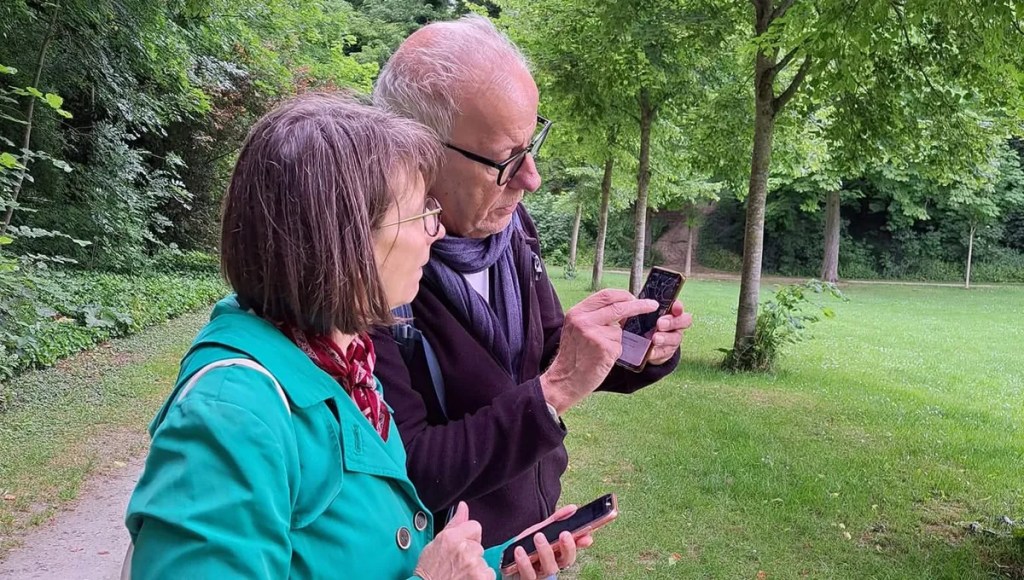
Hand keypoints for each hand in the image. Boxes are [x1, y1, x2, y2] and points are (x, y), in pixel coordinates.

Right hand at [415, 502, 493, 579]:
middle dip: (471, 555)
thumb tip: (463, 506)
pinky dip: (481, 578)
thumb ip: (454, 523)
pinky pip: (489, 573)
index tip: (461, 548)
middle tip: (457, 565)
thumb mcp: (436, 543)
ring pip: (483, 561)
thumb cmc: (429, 571)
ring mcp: (474, 565)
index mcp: (451, 537)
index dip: (469, 538)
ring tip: (460, 575)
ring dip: (476, 568)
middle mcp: (464, 550)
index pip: (475, 527)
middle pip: (479, 546)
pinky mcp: (481, 578)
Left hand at [503, 505, 593, 578]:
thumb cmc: (530, 545)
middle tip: (564, 534)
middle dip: (567, 547)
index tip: (586, 537)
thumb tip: (573, 508)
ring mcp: (541, 573)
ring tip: (539, 536)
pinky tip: (520, 550)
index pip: (575, 548)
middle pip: (566, 560)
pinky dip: (524, 562)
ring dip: (545, 551)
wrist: (508, 559)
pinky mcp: (527, 578)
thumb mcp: (543, 529)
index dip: (582, 544)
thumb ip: (557, 519)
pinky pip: (528, 574)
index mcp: (560, 553)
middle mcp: (553, 564)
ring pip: (549, 568)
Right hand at [541, 289, 658, 414]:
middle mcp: (584, 321)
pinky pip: (620, 345)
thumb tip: (622, 308)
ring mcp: (594, 335)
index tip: (635, 298)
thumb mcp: (576, 329)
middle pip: (619, 307)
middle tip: (652, 305)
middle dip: (639, 305)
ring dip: (616, 339)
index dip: (624, 295)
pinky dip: (616, 351)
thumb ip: (595, 316)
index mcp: (577, 313)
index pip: (606, 295)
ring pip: (620, 330)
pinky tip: (603, 358)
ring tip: (600, 351)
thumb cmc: (573, 356)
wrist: (565, 379)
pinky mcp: (605, 349)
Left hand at [646, 300, 692, 364]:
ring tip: (655, 338)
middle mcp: (676, 326)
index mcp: (672, 313)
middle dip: (671, 322)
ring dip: (665, 338)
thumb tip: (636, 302)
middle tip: (660, 323)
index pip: (679, 308)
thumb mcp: (648, 315)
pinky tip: (650, 351)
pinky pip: (663, 353)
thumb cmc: (648, 324)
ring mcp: (673, 340)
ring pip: (674, 339)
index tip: (674, 307)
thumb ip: (647, 309)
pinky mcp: (666, 352)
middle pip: (682, 322)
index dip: (678, 307)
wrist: (646, 345)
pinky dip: (656, 352)